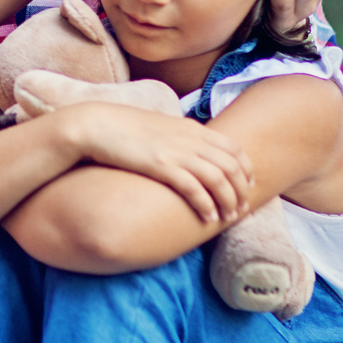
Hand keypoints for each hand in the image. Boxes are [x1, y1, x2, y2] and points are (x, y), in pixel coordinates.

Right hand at [57, 101, 252, 224]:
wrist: (96, 124)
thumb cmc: (124, 129)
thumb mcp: (160, 128)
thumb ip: (180, 139)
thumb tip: (190, 154)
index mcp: (192, 128)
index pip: (234, 148)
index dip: (246, 169)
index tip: (247, 186)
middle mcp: (190, 139)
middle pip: (232, 166)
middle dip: (241, 190)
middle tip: (241, 209)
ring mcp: (176, 152)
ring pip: (219, 179)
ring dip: (228, 201)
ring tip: (227, 217)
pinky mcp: (161, 166)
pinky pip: (194, 189)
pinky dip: (206, 205)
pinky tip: (208, 218)